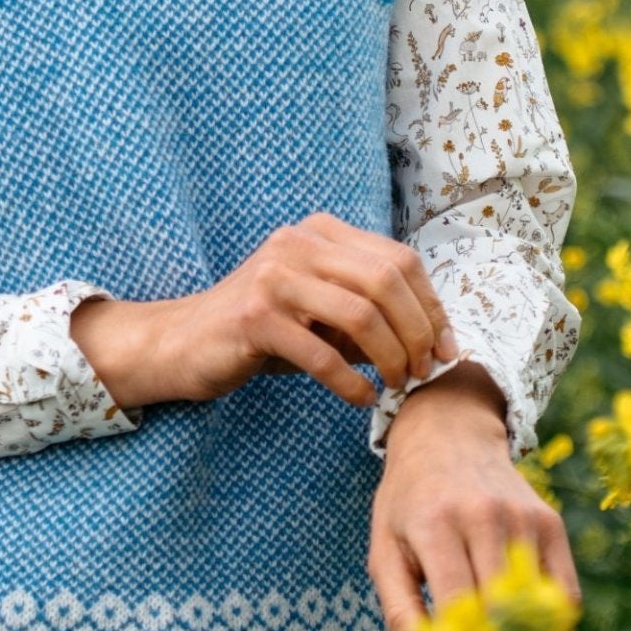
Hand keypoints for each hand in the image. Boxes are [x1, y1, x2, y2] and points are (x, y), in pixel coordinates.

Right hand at [69, 213, 458, 411]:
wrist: (185, 342)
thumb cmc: (264, 331)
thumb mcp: (321, 312)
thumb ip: (369, 314)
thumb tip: (434, 341)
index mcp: (320, 232)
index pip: (398, 259)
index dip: (431, 306)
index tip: (445, 348)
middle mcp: (298, 242)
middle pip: (385, 280)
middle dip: (417, 332)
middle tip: (423, 371)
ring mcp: (275, 276)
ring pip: (360, 314)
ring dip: (390, 358)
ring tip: (395, 385)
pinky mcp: (255, 316)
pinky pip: (321, 353)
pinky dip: (350, 382)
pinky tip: (360, 398)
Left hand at [369, 368, 581, 630]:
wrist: (448, 433)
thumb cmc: (409, 500)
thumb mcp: (385, 545)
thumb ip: (399, 607)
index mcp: (436, 524)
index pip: (456, 606)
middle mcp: (485, 518)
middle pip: (502, 611)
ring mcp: (523, 519)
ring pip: (537, 607)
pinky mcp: (550, 523)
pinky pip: (563, 593)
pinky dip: (553, 628)